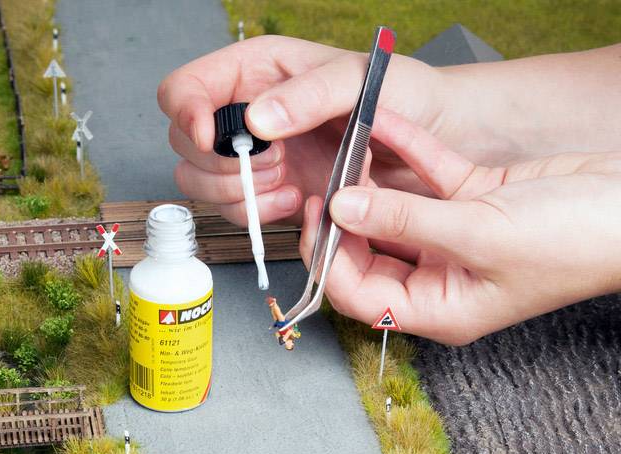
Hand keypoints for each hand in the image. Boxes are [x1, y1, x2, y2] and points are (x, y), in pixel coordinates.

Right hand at [157, 35, 443, 225]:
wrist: (436, 140)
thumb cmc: (403, 94)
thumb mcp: (357, 81)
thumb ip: (306, 95)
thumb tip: (256, 121)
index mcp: (254, 72)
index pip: (184, 89)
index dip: (187, 114)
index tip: (213, 139)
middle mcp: (246, 114)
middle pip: (185, 145)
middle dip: (224, 165)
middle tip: (275, 162)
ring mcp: (257, 158)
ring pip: (202, 183)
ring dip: (240, 193)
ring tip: (289, 182)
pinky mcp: (272, 192)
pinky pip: (237, 212)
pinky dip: (259, 214)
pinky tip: (297, 200)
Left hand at [305, 110, 620, 344]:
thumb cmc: (577, 244)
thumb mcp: (479, 235)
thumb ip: (406, 220)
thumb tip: (343, 208)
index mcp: (439, 308)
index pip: (358, 294)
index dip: (330, 257)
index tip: (322, 214)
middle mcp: (440, 277)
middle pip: (368, 251)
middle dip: (344, 217)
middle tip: (325, 181)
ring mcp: (453, 238)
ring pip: (393, 209)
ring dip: (370, 179)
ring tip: (345, 148)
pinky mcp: (471, 200)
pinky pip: (426, 175)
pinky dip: (405, 150)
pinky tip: (382, 121)